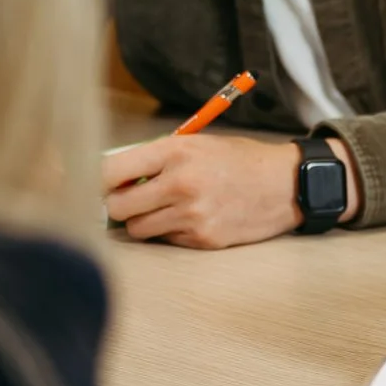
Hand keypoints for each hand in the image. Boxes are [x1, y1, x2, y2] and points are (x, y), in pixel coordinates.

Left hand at [101, 131, 320, 249]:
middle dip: (118, 204)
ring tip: (164, 208)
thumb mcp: (198, 144)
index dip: (99, 180)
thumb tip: (110, 177)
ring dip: (143, 220)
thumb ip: (156, 158)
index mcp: (176, 152)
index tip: (101, 184)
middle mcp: (181, 183)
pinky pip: (165, 240)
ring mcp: (192, 214)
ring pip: (136, 228)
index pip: (110, 170)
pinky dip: (170, 231)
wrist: (286, 184)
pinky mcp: (203, 239)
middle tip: (130, 199)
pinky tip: (192, 217)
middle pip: (116, 206)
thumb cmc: (238, 160)